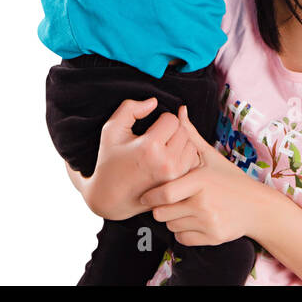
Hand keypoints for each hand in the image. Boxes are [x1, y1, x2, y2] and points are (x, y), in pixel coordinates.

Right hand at [80, 98, 201, 221]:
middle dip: (171, 131)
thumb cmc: (109, 162)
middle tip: (156, 140)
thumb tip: (153, 102)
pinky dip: (184, 158)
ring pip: (191, 145)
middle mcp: (166, 162)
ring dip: (180, 143)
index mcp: (150, 147)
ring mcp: (175, 175)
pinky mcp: (179, 185)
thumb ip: (130, 108)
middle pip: (183, 131)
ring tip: (162, 150)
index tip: (150, 130)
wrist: (109, 199)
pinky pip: (193, 161)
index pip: (171, 119)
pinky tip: (169, 161)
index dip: (161, 121)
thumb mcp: (111, 130)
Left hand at [140, 105, 266, 246]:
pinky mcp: (213, 237)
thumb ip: (191, 136)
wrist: (258, 207)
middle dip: (160, 208)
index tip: (146, 195)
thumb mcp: (212, 157)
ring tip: (184, 210)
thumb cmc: (230, 179)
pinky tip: (193, 221)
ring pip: (171, 226)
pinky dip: (183, 233)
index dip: (150, 196)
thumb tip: (179, 111)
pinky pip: (182, 239)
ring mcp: (209, 220)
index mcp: (200, 179)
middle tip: (167, 203)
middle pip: (162, 213)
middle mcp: (204, 201)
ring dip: (172, 220)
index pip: (164, 193)